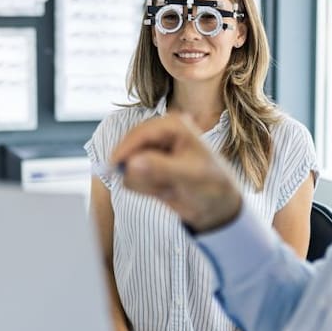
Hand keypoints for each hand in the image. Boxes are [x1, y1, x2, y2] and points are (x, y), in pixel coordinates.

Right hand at [110, 113, 241, 232]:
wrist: (217, 206)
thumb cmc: (213, 185)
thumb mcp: (190, 176)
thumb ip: (161, 169)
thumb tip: (132, 163)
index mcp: (175, 125)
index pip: (141, 133)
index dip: (125, 149)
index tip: (114, 167)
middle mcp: (161, 133)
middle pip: (129, 148)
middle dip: (141, 171)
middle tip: (162, 186)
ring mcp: (152, 150)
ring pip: (128, 165)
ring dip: (144, 182)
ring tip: (169, 187)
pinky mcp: (147, 166)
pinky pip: (130, 178)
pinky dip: (144, 188)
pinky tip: (165, 190)